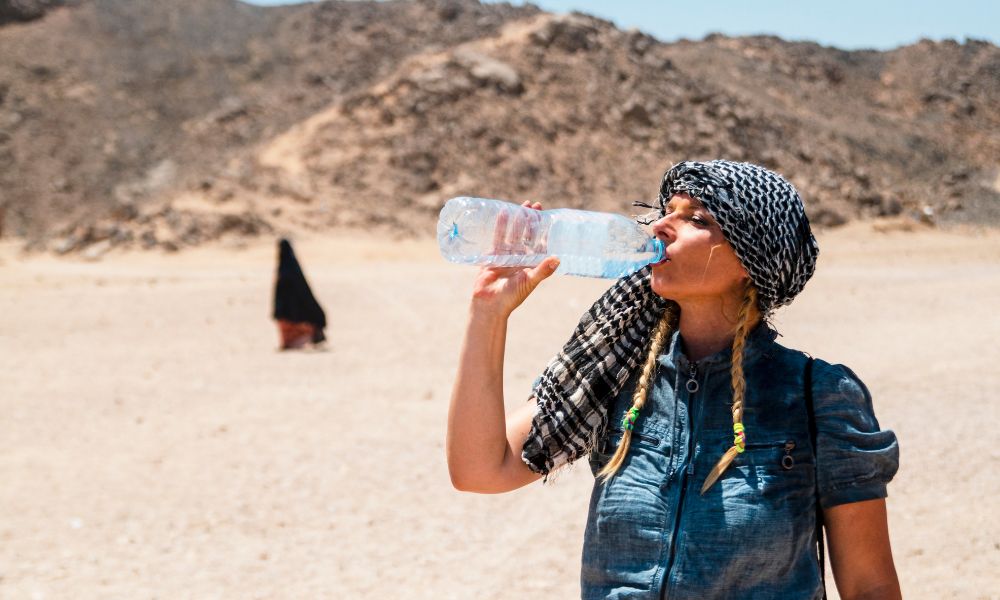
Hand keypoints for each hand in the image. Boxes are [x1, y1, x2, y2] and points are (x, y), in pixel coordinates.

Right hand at [471, 201, 559, 317]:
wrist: (489, 304)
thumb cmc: (511, 296)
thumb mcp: (529, 281)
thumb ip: (543, 270)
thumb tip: (558, 258)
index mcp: (531, 264)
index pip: (540, 244)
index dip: (544, 231)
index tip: (548, 217)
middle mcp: (520, 258)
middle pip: (527, 235)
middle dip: (531, 221)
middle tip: (536, 205)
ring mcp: (507, 256)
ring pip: (514, 233)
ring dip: (518, 220)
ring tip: (524, 205)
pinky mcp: (493, 255)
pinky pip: (498, 237)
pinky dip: (501, 225)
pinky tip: (504, 213)